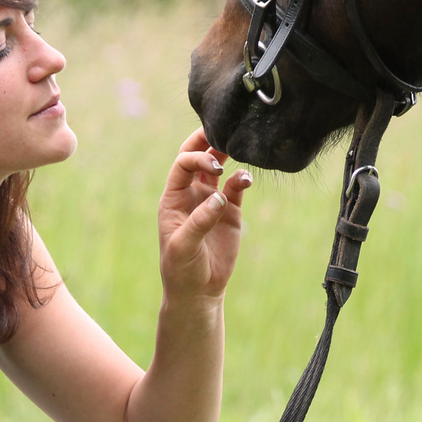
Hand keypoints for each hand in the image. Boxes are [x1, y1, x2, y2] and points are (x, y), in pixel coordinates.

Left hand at [158, 128, 251, 300]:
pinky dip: (242, 178)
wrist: (199, 290)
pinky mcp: (230, 211)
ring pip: (218, 166)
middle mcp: (191, 193)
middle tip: (224, 130)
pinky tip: (247, 179)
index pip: (182, 164)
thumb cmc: (181, 269)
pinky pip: (237, 186)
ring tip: (241, 146)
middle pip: (197, 156)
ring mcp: (211, 200)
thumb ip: (199, 221)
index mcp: (173, 197)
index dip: (196, 157)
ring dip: (227, 154)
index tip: (214, 166)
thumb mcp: (183, 247)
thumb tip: (218, 198)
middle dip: (207, 141)